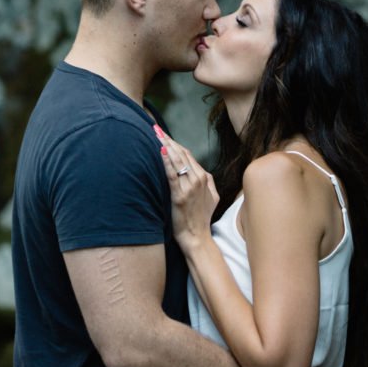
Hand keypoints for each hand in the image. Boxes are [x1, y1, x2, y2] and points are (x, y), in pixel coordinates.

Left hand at [155, 127, 219, 251]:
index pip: (187, 155)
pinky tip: (160, 151)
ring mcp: (189, 188)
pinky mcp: (179, 196)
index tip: (163, 134)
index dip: (175, 143)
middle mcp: (197, 180)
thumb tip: (203, 172)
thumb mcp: (213, 198)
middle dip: (167, 139)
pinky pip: (171, 175)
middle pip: (181, 154)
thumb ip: (208, 182)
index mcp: (203, 178)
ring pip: (176, 161)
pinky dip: (166, 162)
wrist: (197, 238)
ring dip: (165, 145)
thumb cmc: (202, 218)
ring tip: (155, 135)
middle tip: (155, 128)